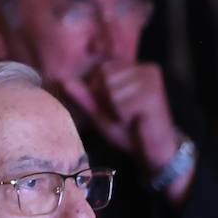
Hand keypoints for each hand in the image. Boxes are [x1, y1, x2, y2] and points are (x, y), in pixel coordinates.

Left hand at [57, 61, 179, 170]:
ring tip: (130, 116)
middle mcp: (145, 68)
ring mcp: (151, 79)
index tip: (115, 104)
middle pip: (105, 76)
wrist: (151, 150)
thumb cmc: (125, 129)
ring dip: (116, 109)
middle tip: (124, 112)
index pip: (101, 69)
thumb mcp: (99, 111)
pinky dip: (123, 116)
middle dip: (107, 99)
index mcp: (133, 68)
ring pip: (112, 89)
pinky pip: (121, 103)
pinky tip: (137, 120)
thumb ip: (83, 95)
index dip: (100, 90)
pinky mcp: (153, 94)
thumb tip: (63, 80)